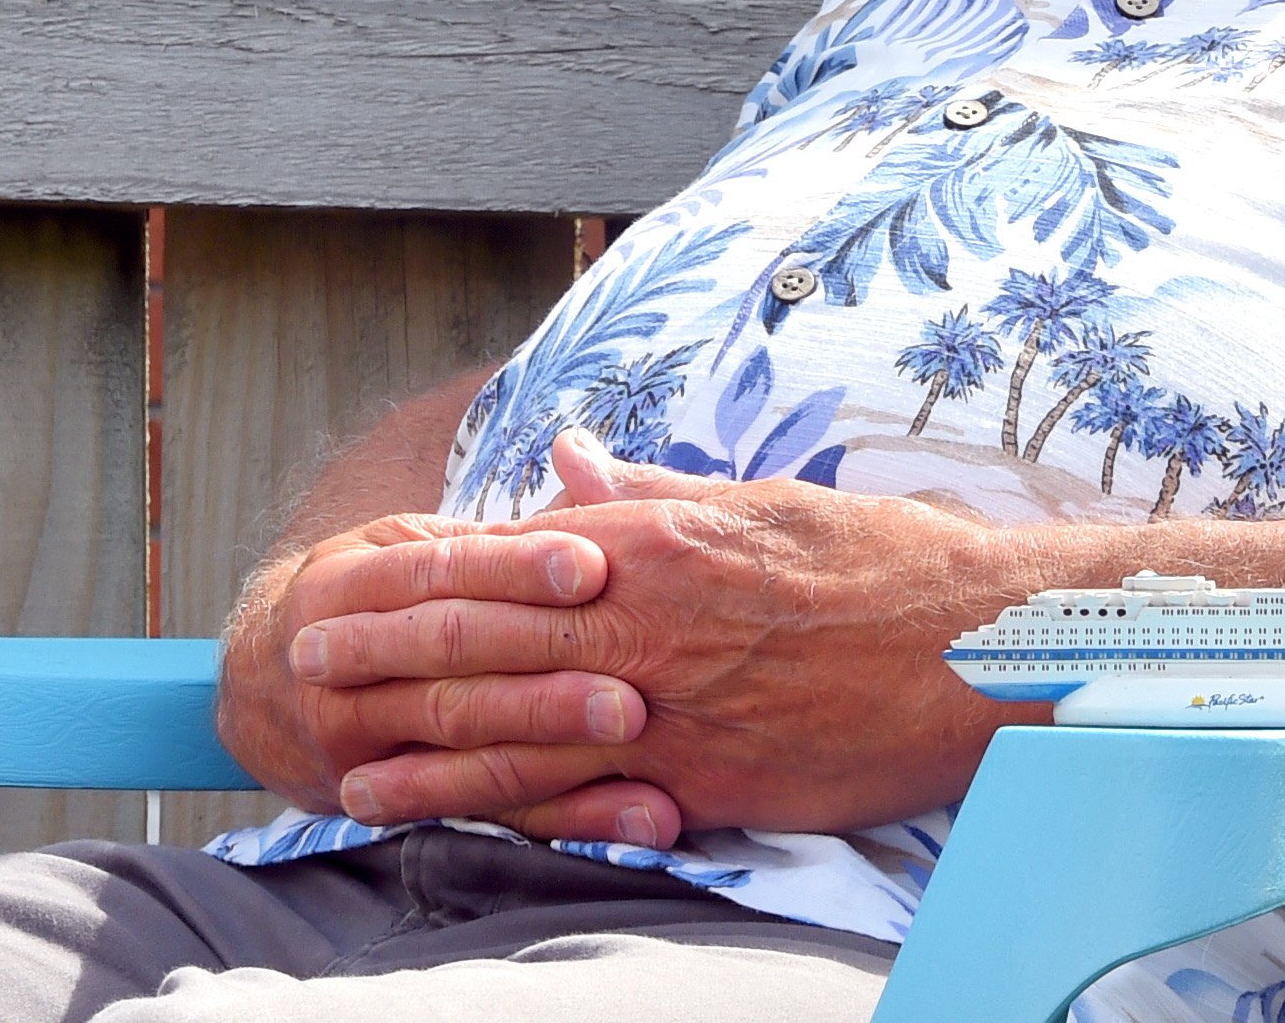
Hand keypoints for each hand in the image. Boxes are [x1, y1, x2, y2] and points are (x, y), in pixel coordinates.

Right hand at [226, 496, 686, 847]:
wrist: (258, 694)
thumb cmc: (362, 603)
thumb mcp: (393, 551)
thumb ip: (479, 538)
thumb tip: (579, 476)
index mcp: (343, 584)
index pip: (437, 573)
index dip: (513, 568)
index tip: (591, 565)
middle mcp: (336, 666)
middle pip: (449, 658)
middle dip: (541, 662)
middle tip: (627, 668)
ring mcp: (351, 741)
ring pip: (460, 737)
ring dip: (551, 739)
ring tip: (633, 726)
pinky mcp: (380, 803)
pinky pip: (482, 811)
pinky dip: (565, 821)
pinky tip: (633, 816)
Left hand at [286, 434, 1034, 836]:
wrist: (983, 651)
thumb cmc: (886, 567)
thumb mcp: (763, 504)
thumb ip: (653, 494)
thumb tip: (568, 464)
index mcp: (661, 546)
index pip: (507, 556)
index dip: (418, 573)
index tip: (350, 580)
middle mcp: (651, 628)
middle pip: (489, 645)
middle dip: (387, 657)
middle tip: (301, 667)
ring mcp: (674, 716)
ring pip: (521, 734)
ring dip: (424, 748)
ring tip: (347, 765)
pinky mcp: (707, 787)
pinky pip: (589, 802)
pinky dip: (514, 810)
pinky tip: (463, 820)